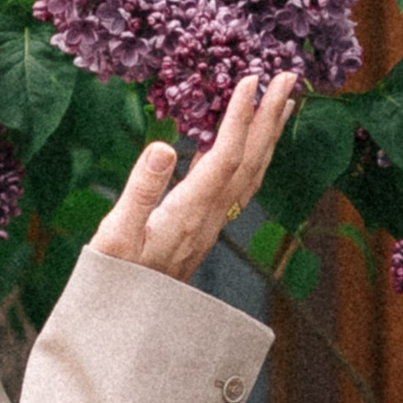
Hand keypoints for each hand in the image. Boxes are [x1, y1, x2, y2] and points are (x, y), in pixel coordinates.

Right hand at [90, 74, 299, 282]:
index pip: (226, 157)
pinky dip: (247, 156)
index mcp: (189, 213)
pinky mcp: (202, 229)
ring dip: (268, 136)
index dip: (240, 117)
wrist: (125, 325)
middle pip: (250, 162)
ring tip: (283, 103)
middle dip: (271, 117)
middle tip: (289, 77)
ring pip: (249, 175)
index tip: (252, 79)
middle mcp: (209, 219)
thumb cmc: (113, 282)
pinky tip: (243, 140)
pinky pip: (235, 186)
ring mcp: (209, 225)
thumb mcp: (116, 235)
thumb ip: (141, 190)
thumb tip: (165, 146)